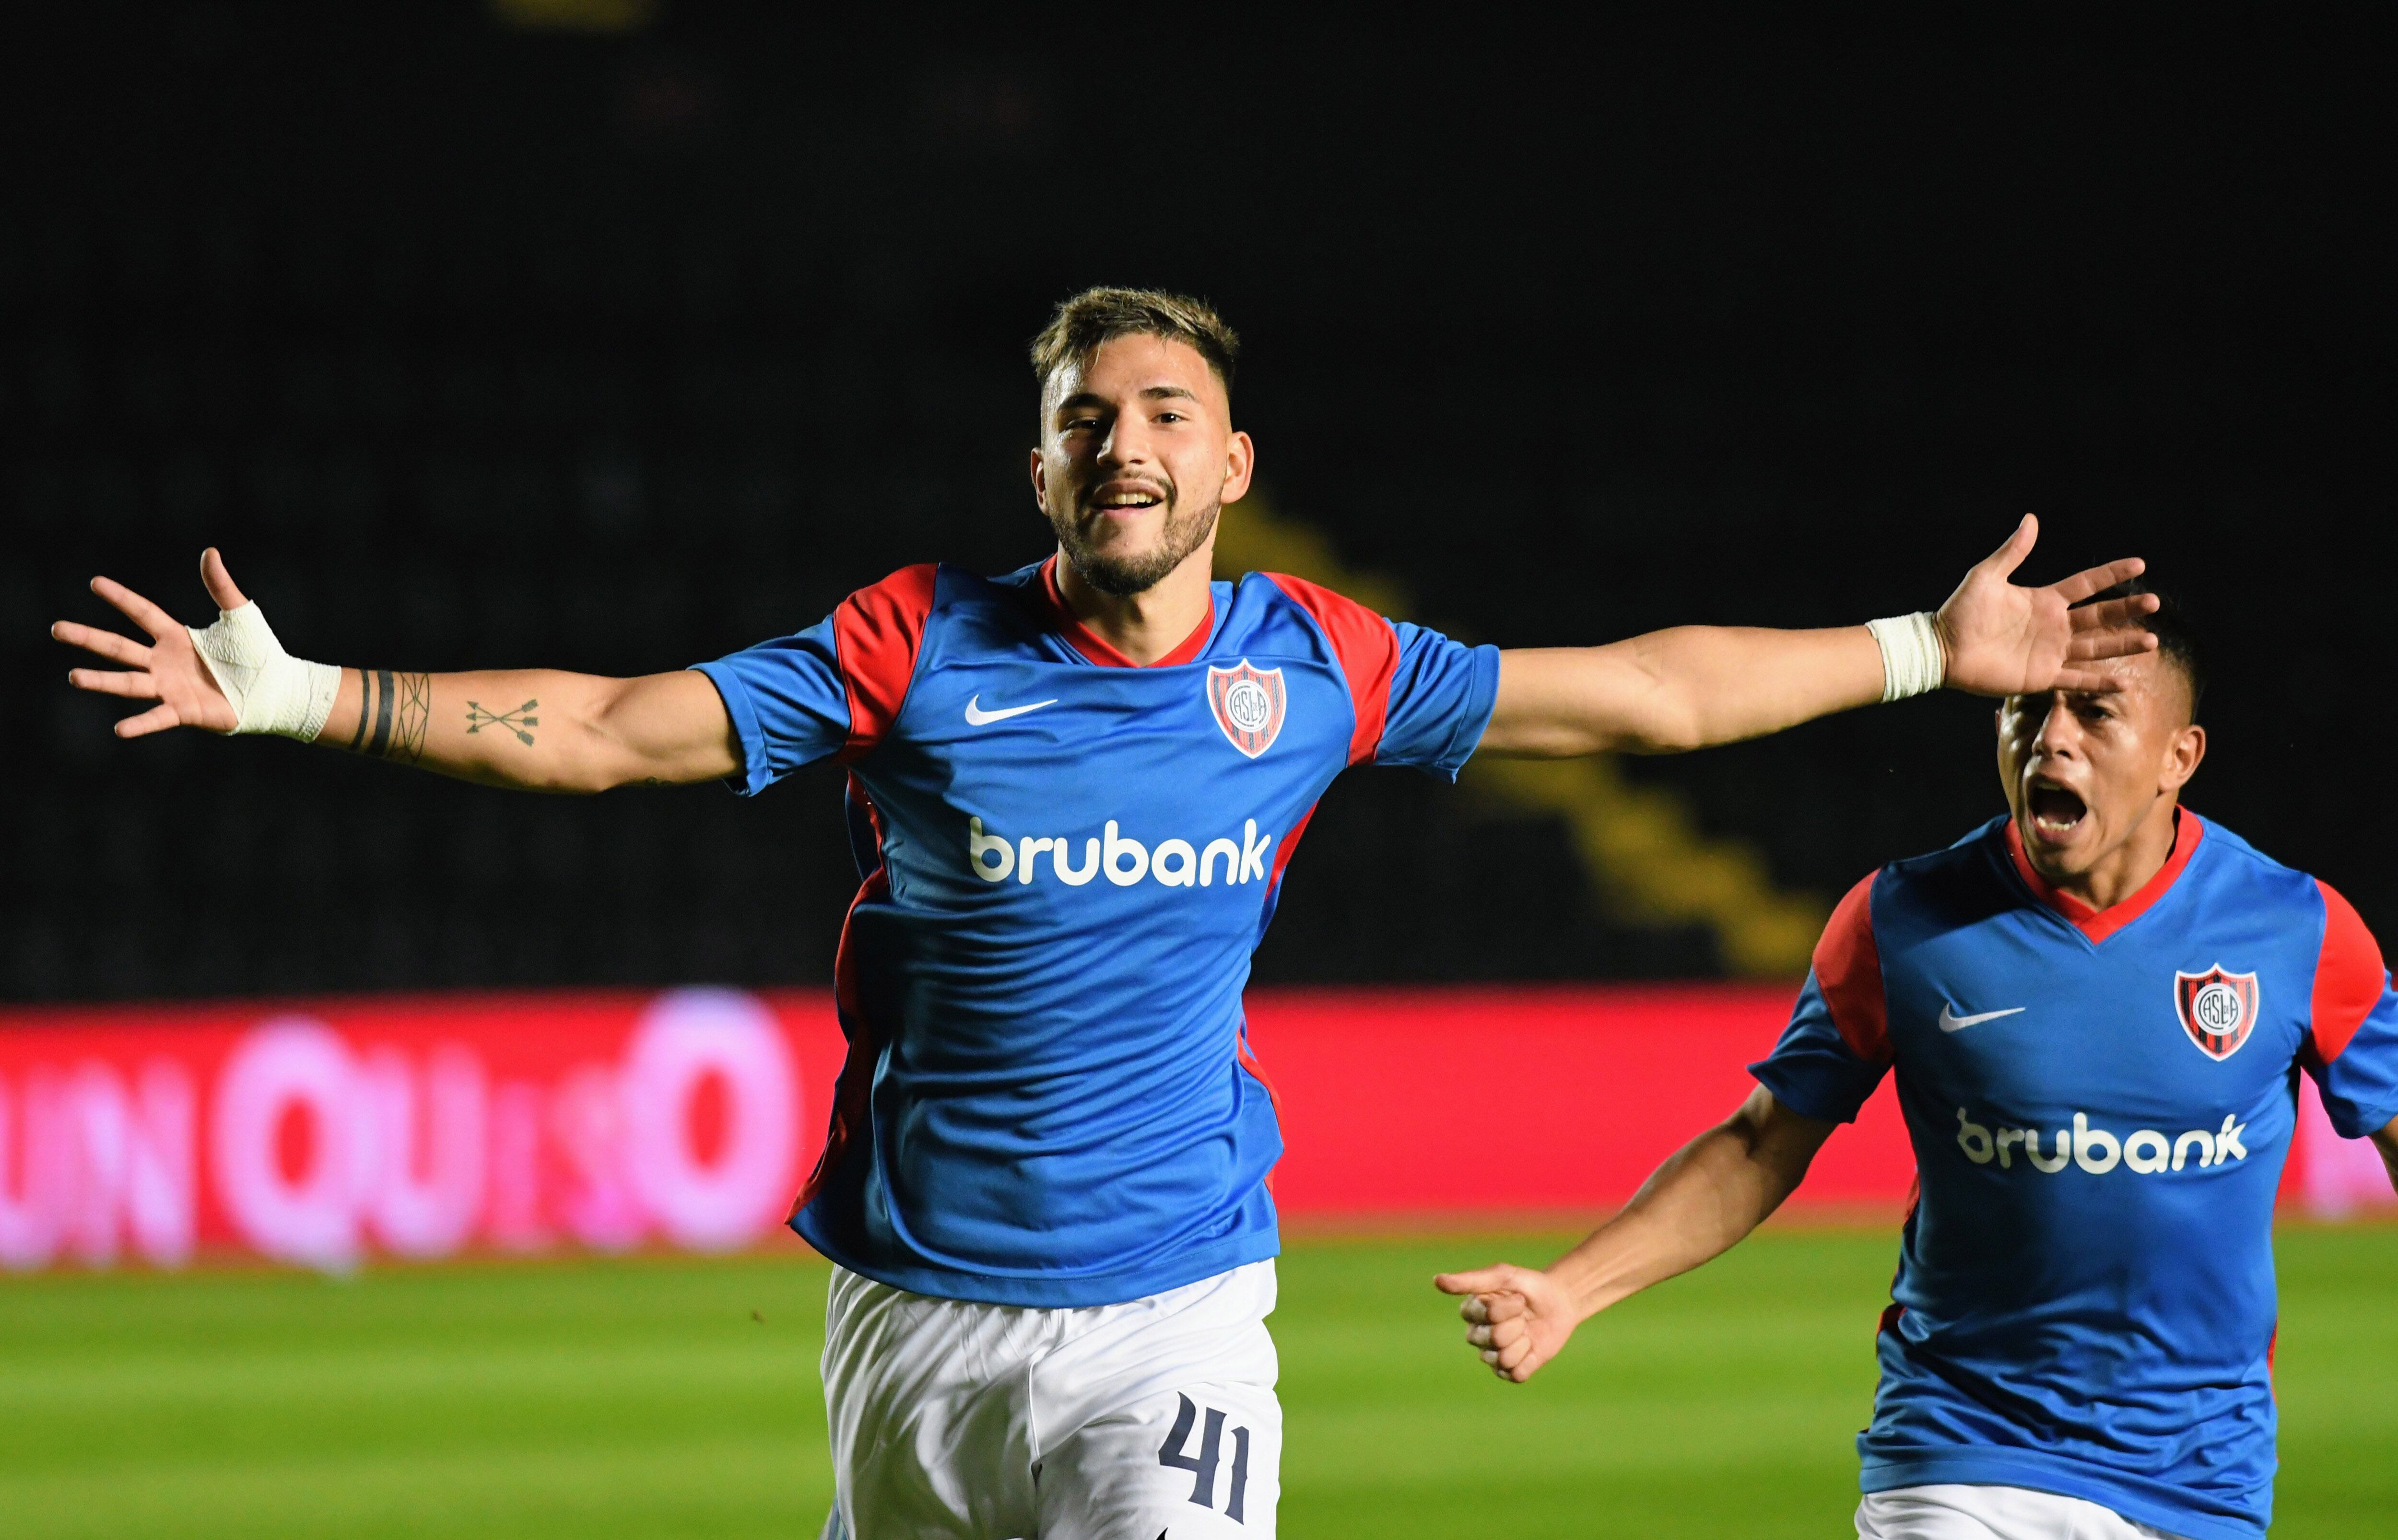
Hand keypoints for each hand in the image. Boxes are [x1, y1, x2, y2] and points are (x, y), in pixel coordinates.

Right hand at [51, 548, 245, 736]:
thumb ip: (221, 586)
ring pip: (128, 682)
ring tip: (73, 676)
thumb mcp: (240, 615)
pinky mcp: (184, 711)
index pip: (142, 612)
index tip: (95, 582)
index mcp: (177, 637)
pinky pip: (157, 718)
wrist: (278, 689)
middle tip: (57, 629)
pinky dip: (140, 724)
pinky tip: (119, 729)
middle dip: (88, 638)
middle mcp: (166, 662)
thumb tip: (210, 551)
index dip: (121, 598)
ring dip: (101, 680)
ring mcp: (171, 687)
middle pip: (119, 647)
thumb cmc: (259, 652)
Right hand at [1434, 1262, 1581, 1383]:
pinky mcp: (1511, 1371)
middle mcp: (1477, 1336)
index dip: (1507, 1307)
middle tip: (1524, 1315)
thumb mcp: (1502, 1276)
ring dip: (1524, 1342)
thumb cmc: (1528, 1286)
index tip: (1517, 1297)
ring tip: (1528, 1331)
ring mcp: (1493, 1356)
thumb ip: (1469, 1281)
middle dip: (1517, 1324)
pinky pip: (1516, 1374)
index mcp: (1471, 1313)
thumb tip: (1436, 1280)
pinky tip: (1533, 1349)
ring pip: (1504, 1358)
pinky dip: (1530, 1360)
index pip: (1485, 1316)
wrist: (1559, 1303)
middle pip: (1494, 1338)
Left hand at [1935, 515, 2158, 694]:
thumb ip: (2012, 552)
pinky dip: (2099, 682)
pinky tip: (2124, 682)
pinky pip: (2076, 679)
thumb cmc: (1960, 611)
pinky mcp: (2041, 676)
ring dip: (2124, 644)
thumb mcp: (1986, 576)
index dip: (2111, 574)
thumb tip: (2031, 519)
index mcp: (2044, 600)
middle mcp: (2054, 626)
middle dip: (2127, 610)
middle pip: (2100, 616)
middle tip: (2155, 603)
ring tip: (2152, 641)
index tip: (2139, 564)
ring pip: (2096, 647)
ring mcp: (2050, 652)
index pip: (2086, 584)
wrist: (1943, 648)